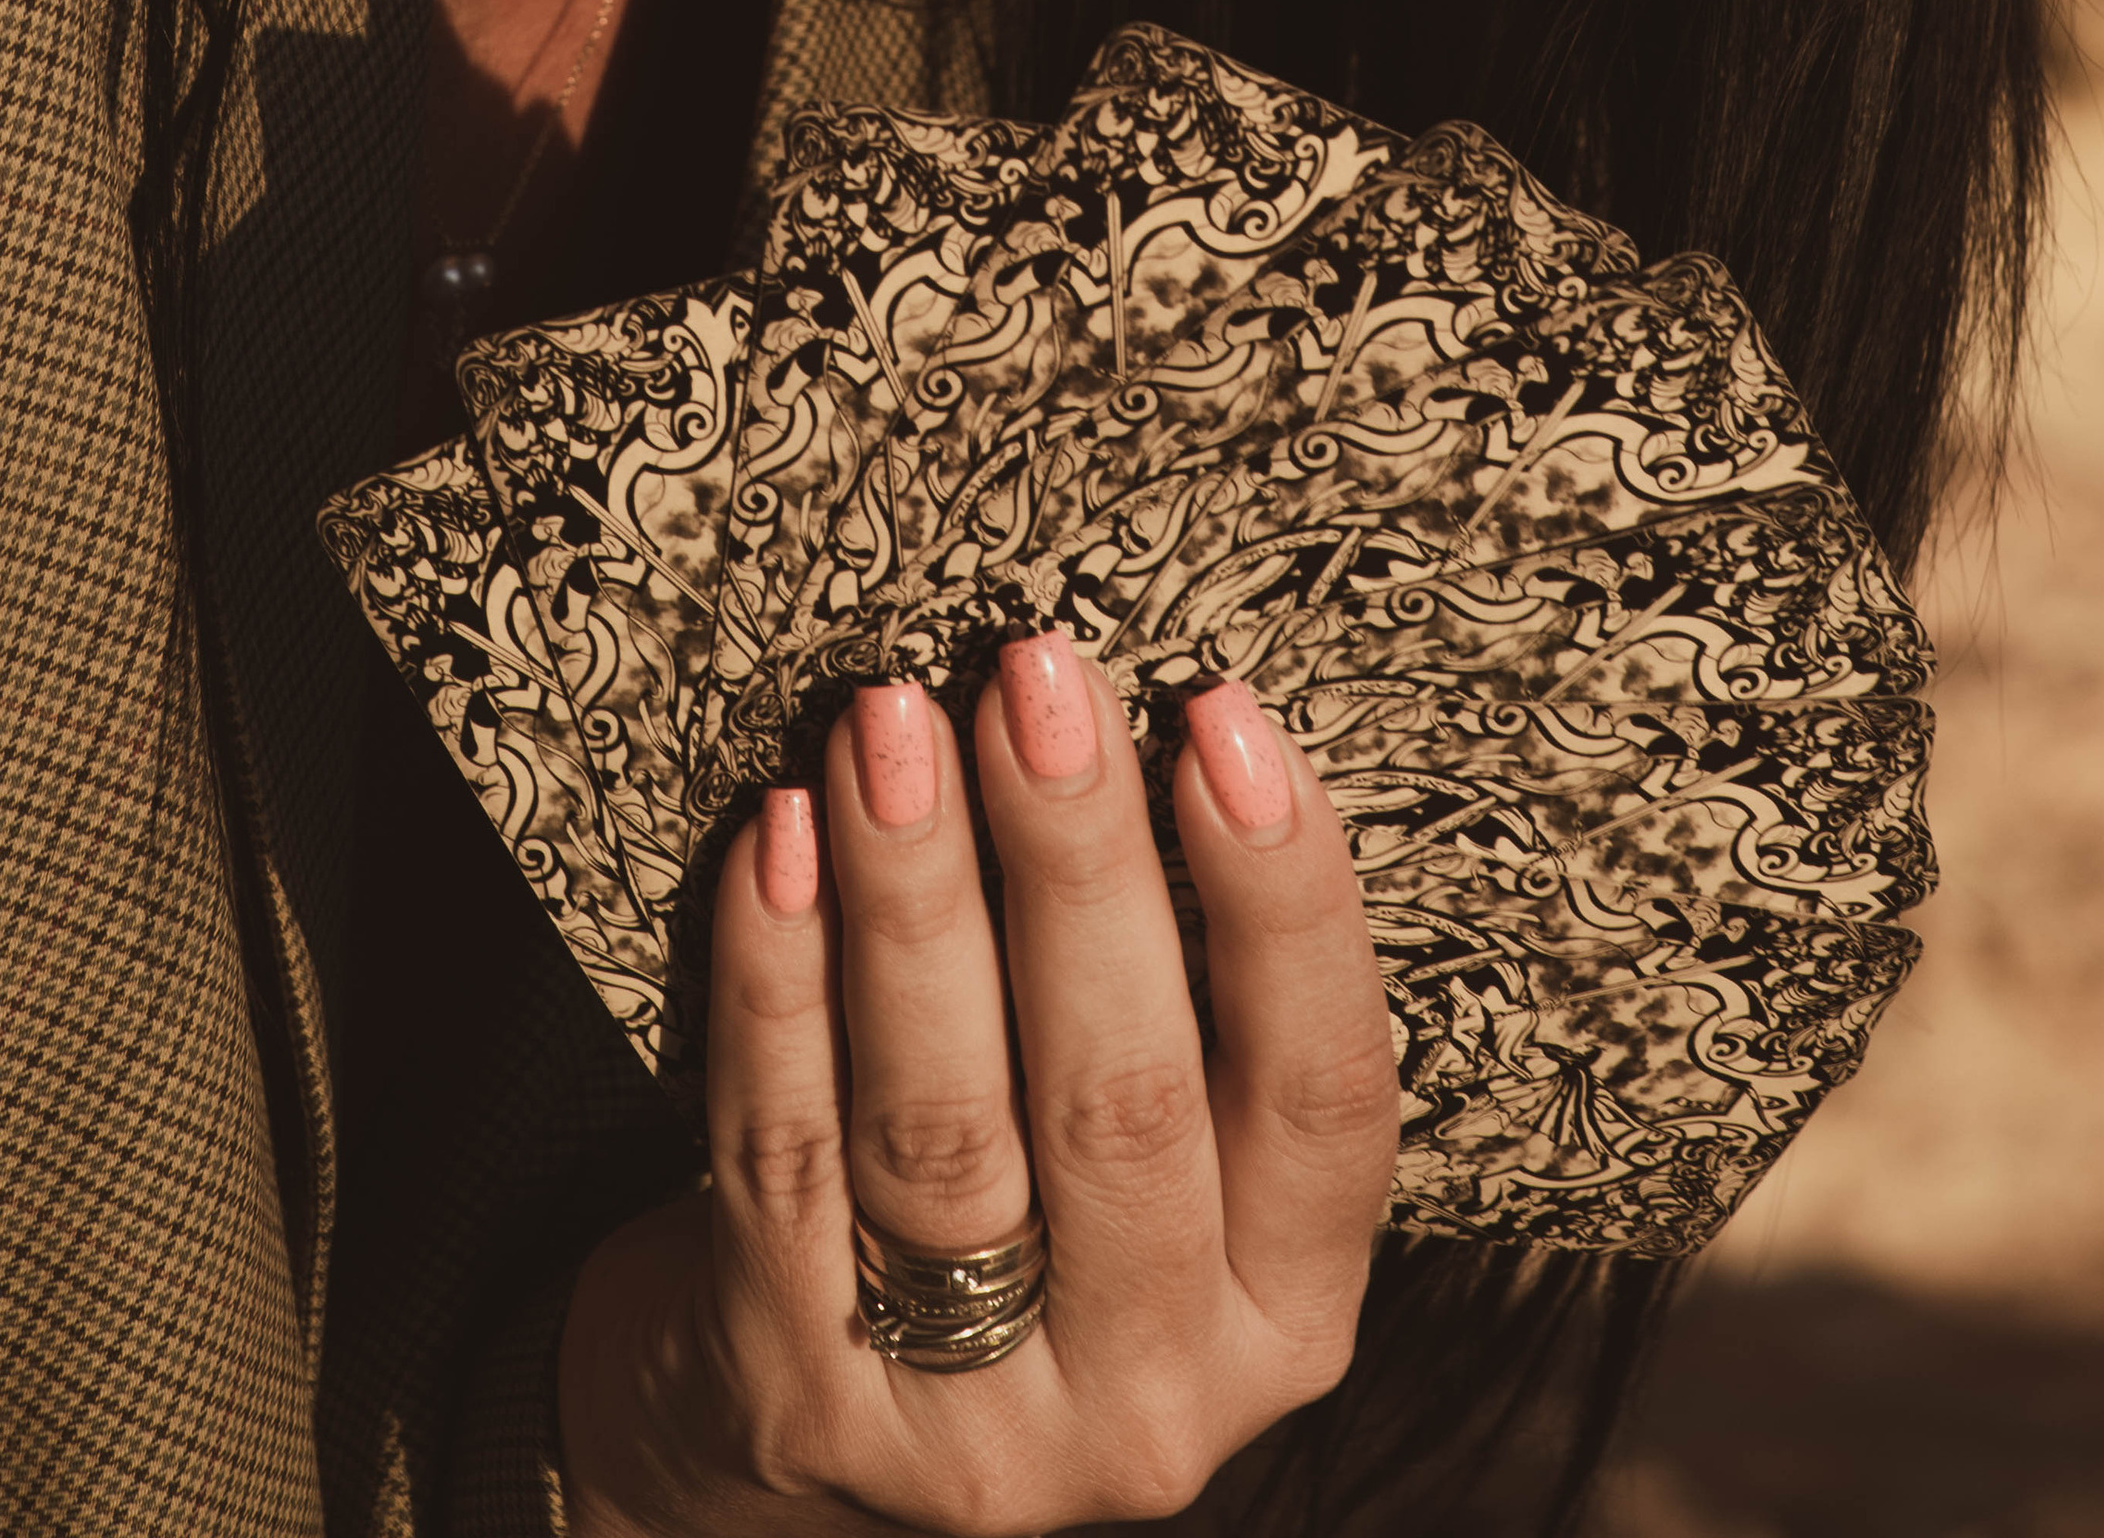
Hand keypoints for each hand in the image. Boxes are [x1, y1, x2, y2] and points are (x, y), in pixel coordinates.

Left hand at [558, 647, 1399, 1534]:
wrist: (802, 1415)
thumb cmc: (1025, 1205)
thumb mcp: (1164, 1154)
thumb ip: (1185, 1000)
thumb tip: (1159, 726)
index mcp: (1285, 1309)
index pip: (1327, 1094)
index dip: (1283, 900)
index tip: (1220, 718)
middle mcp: (1154, 1391)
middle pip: (1123, 1102)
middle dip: (1076, 859)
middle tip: (1032, 680)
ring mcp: (973, 1423)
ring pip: (945, 1125)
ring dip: (914, 897)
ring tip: (889, 729)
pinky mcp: (802, 1401)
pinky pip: (786, 1153)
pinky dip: (776, 981)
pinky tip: (778, 846)